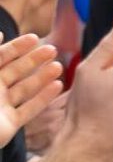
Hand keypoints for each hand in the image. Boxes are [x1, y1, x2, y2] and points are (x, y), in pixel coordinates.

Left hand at [0, 33, 63, 148]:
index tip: (34, 37)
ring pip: (25, 89)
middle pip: (15, 71)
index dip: (16, 47)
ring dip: (42, 77)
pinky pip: (29, 109)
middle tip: (52, 50)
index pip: (0, 57)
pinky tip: (57, 86)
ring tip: (58, 67)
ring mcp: (1, 107)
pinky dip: (44, 98)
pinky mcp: (10, 124)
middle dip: (33, 60)